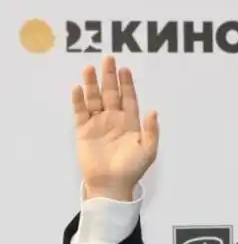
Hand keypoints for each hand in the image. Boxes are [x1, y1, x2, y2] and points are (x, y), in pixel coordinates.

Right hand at [72, 56, 158, 199]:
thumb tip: (153, 110)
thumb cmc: (132, 168)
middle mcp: (114, 119)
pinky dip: (79, 100)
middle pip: (111, 94)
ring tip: (89, 67)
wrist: (111, 184)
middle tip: (108, 58)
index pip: (129, 99)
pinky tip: (78, 88)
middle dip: (109, 77)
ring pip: (94, 99)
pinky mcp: (83, 131)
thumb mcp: (148, 150)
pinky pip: (80, 112)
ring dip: (92, 84)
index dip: (127, 84)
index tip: (125, 69)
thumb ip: (151, 131)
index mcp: (130, 123)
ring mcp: (98, 124)